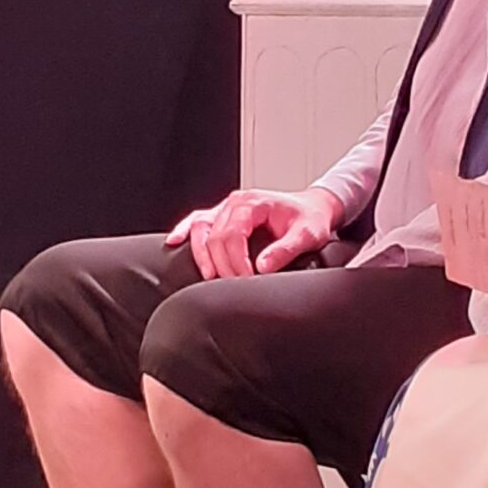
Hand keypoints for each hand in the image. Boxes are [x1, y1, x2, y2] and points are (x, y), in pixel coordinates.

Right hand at [165, 185, 342, 279]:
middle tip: (234, 286)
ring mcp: (226, 207)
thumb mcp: (307, 235)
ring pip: (201, 229)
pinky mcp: (222, 216)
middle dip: (222, 265)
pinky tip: (174, 241)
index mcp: (253, 202)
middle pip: (214, 236)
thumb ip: (286, 250)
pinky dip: (184, 231)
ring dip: (202, 254)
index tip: (245, 280)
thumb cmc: (309, 219)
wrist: (313, 209)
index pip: (233, 234)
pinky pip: (197, 221)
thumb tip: (263, 267)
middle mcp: (235, 202)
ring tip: (208, 275)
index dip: (235, 261)